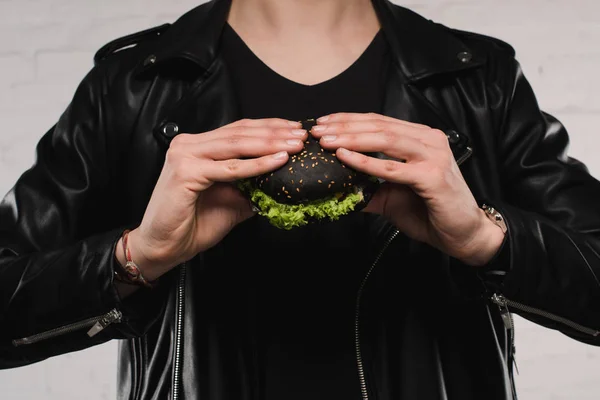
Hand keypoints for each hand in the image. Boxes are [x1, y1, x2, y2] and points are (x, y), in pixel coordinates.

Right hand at [128, 118, 307, 278]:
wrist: (164, 247)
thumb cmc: (192, 224)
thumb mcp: (231, 200)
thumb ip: (251, 185)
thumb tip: (281, 179)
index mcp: (198, 146)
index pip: (239, 130)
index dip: (269, 128)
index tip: (295, 130)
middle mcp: (189, 145)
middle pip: (240, 133)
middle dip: (275, 133)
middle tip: (302, 135)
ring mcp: (185, 155)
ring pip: (236, 145)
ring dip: (270, 144)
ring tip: (295, 145)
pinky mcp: (186, 172)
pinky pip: (230, 168)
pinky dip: (257, 165)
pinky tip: (278, 161)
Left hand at [311, 112, 504, 265]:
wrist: (464, 234)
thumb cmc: (430, 212)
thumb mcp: (392, 196)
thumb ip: (368, 187)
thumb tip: (337, 188)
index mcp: (420, 138)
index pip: (379, 122)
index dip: (348, 120)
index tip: (323, 123)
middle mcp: (428, 140)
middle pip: (379, 125)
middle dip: (344, 126)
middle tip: (317, 130)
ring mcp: (433, 155)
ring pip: (385, 139)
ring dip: (351, 138)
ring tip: (326, 141)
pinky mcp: (432, 176)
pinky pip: (392, 168)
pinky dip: (366, 162)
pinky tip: (345, 157)